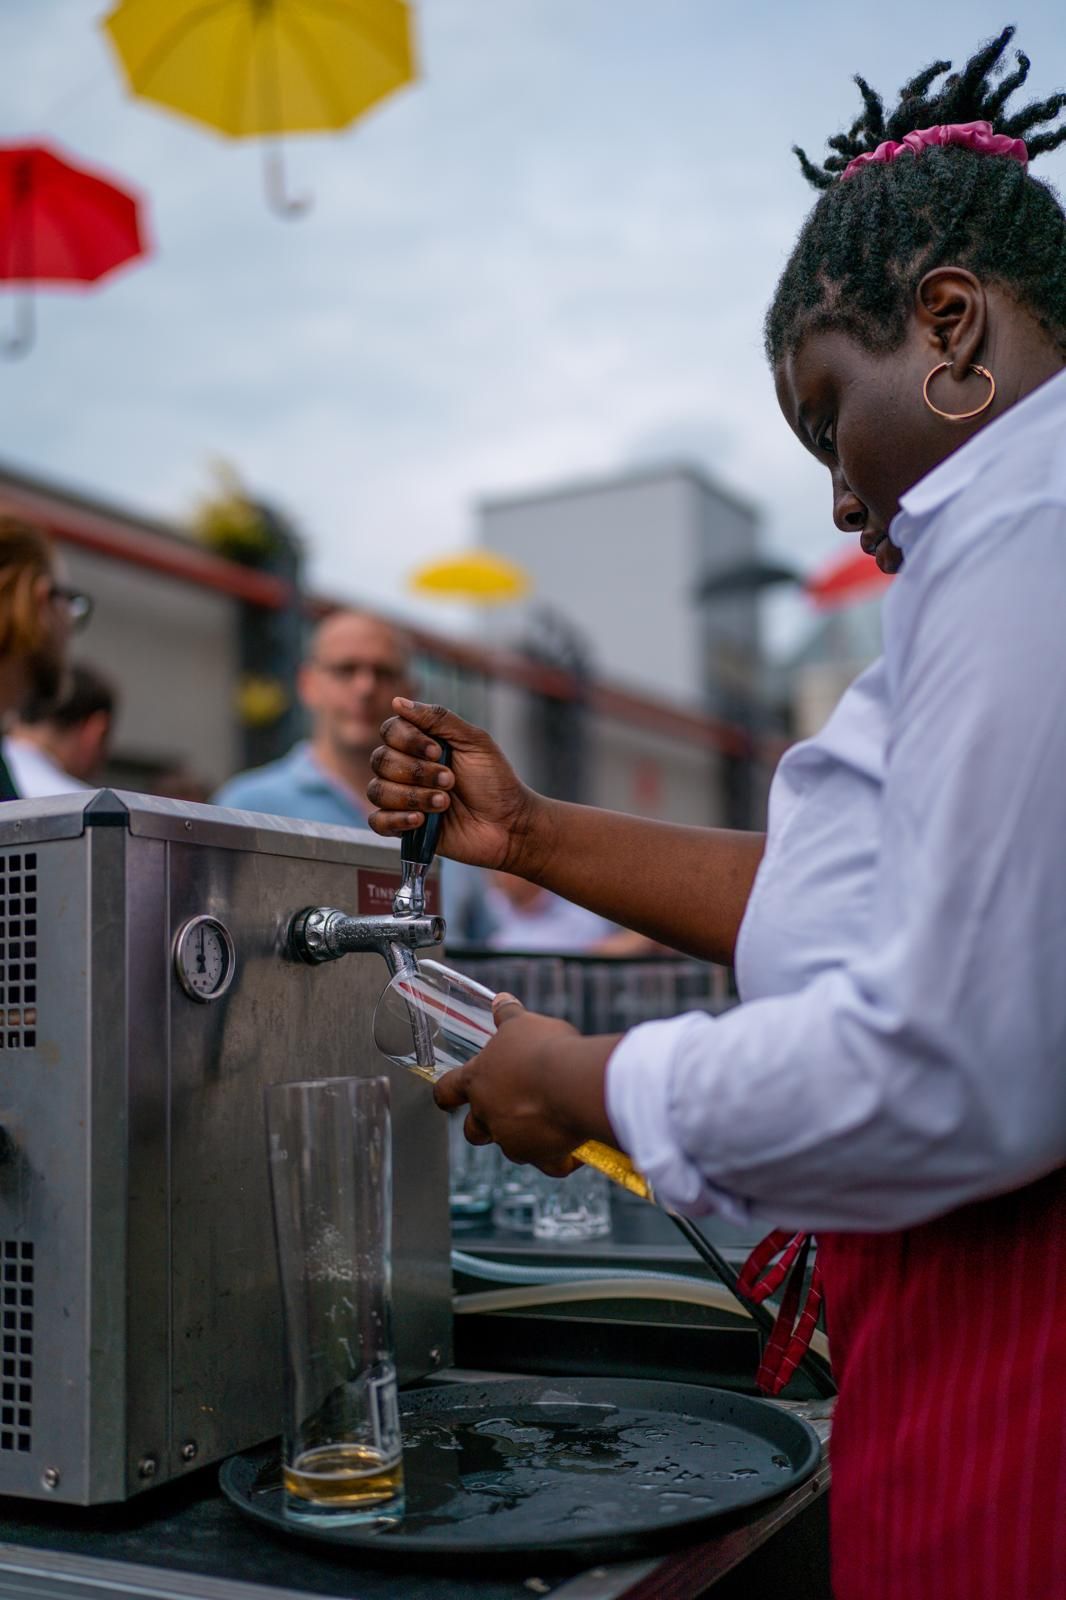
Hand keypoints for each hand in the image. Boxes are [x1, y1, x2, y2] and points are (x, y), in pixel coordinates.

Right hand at [368, 699, 547, 872]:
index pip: (391, 731)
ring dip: (413, 796)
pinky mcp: (403, 827)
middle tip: (450, 781)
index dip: (409, 741)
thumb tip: (398, 701)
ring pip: (378, 790)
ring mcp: (403, 798)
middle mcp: (407, 768)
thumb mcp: (474, 742)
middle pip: (381, 760)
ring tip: (444, 803)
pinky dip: (396, 819)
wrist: (509, 824)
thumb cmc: (495, 781)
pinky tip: (421, 820)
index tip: (438, 752)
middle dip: (417, 772)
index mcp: (422, 743)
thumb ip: (439, 719)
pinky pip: (377, 821)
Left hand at [432, 994, 618, 1173]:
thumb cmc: (544, 1049)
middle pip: (473, 1130)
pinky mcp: (542, 1156)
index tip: (446, 1097)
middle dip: (484, 1126)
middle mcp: (489, 1114)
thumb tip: (500, 1000)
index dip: (446, 1093)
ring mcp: (513, 1140)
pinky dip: (561, 1158)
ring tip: (551, 1119)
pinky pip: (550, 1163)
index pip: (448, 1089)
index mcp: (478, 1080)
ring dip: (526, 1137)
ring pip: (512, 1147)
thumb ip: (508, 1016)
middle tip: (506, 1112)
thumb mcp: (523, 1024)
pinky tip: (575, 1146)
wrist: (572, 1082)